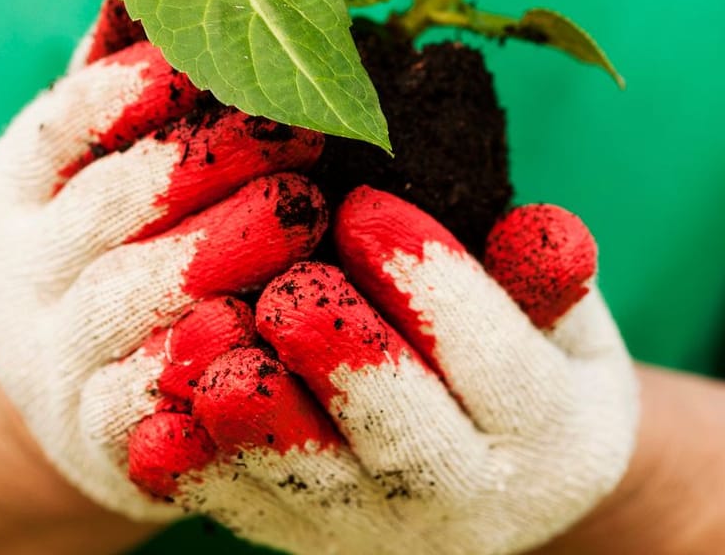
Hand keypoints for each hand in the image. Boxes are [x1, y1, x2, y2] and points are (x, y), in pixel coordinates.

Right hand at [0, 0, 330, 521]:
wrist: (71, 399)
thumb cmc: (112, 242)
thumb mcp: (93, 160)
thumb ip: (126, 75)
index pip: (66, 121)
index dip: (145, 86)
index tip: (223, 56)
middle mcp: (8, 272)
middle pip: (110, 205)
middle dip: (209, 162)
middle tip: (303, 128)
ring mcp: (43, 360)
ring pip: (129, 297)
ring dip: (222, 250)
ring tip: (306, 211)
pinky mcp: (92, 439)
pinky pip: (150, 398)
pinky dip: (207, 359)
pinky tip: (271, 322)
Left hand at [128, 186, 639, 554]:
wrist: (507, 477)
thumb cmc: (532, 354)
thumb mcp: (566, 317)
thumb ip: (547, 278)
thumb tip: (544, 229)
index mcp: (554, 435)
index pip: (495, 363)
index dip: (432, 285)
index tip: (368, 204)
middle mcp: (474, 505)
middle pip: (405, 440)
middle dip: (343, 360)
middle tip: (288, 284)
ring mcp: (385, 536)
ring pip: (315, 488)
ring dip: (257, 419)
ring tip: (211, 338)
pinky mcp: (310, 547)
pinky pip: (250, 514)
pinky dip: (201, 470)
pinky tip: (158, 413)